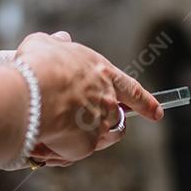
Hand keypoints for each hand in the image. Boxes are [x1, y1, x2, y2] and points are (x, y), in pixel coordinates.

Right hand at [14, 30, 162, 161]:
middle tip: (86, 124)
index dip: (146, 102)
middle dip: (105, 121)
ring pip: (101, 137)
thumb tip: (62, 39)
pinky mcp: (86, 145)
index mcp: (102, 72)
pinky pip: (76, 151)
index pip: (132, 90)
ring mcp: (99, 124)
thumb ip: (58, 43)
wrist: (32, 92)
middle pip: (116, 117)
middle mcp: (107, 100)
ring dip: (86, 136)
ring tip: (62, 133)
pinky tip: (44, 142)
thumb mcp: (47, 43)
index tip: (157, 112)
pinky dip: (61, 148)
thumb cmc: (39, 64)